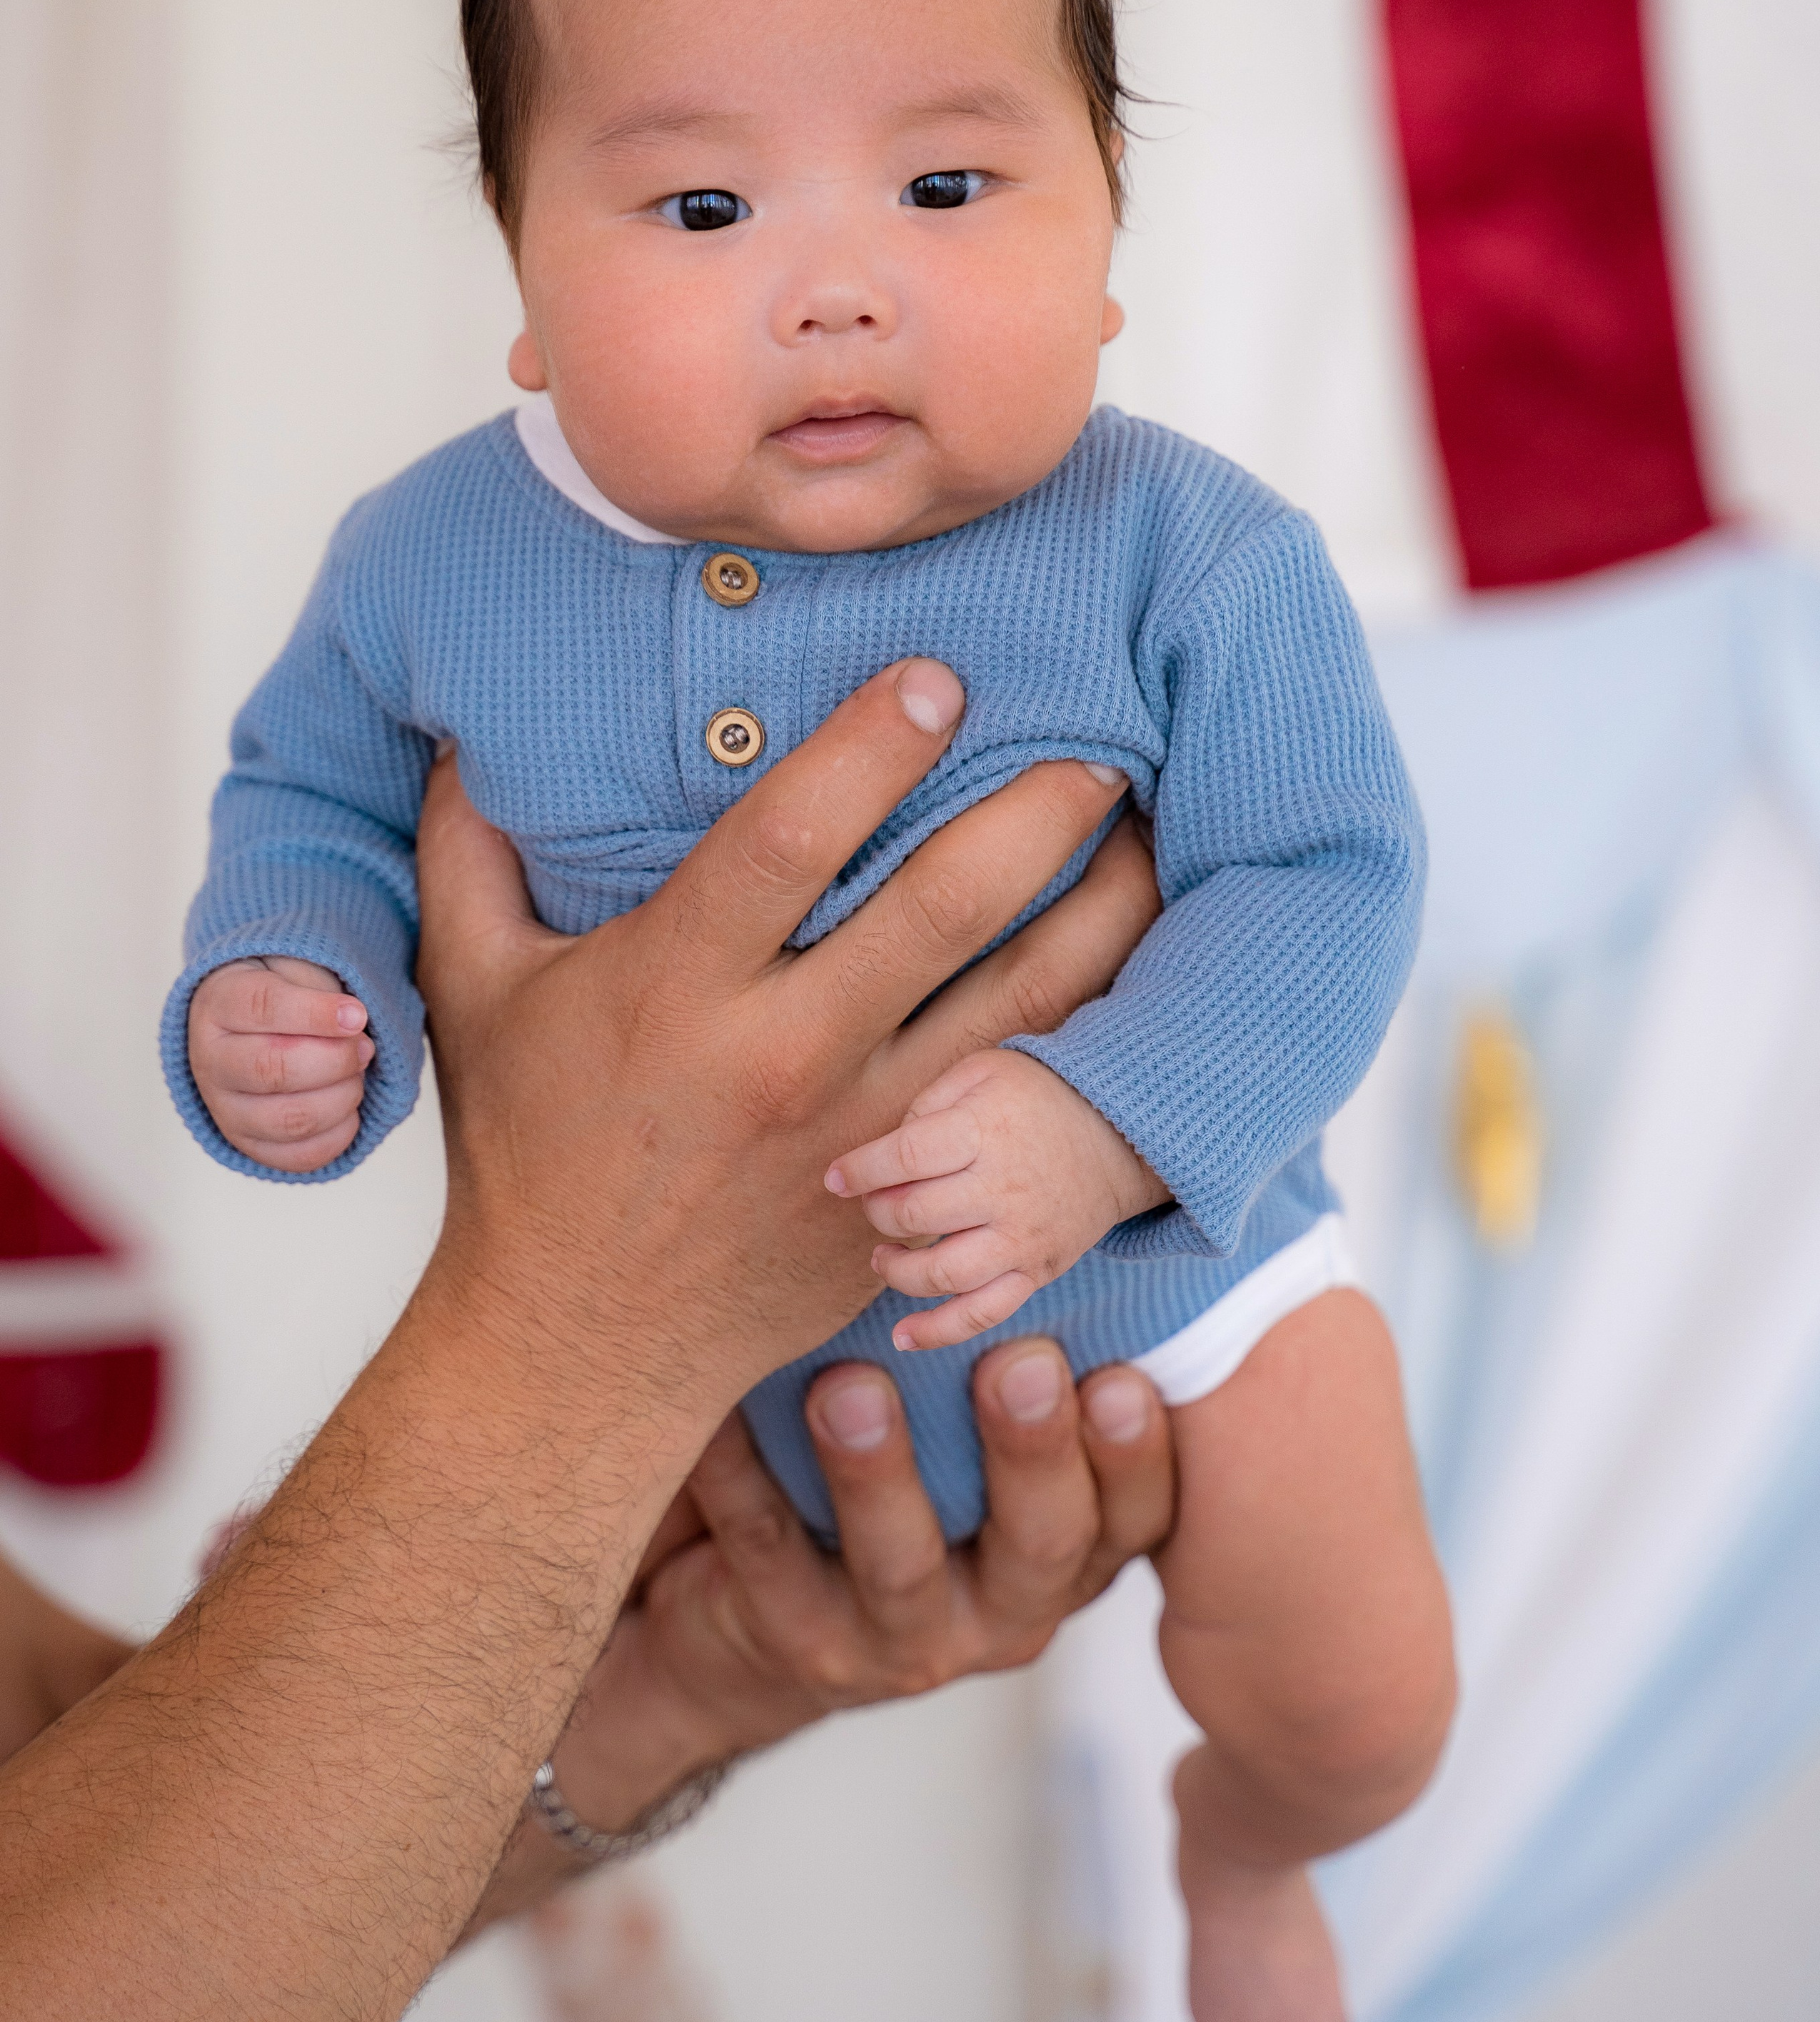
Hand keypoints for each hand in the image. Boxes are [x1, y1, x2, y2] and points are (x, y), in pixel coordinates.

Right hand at [186, 956, 373, 1170]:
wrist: (247, 1032)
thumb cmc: (282, 996)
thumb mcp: (293, 972)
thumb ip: (320, 992)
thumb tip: (354, 1026)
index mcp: (219, 1005)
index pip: (262, 1007)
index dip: (317, 1014)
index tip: (358, 1015)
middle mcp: (211, 1062)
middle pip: (273, 1069)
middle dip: (336, 1059)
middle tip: (365, 1046)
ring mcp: (226, 1110)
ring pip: (290, 1119)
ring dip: (343, 1096)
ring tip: (357, 1075)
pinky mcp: (249, 1145)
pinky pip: (299, 1156)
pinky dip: (339, 1134)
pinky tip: (349, 1108)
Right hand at [416, 664, 1156, 1402]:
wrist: (582, 1343)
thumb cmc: (528, 1149)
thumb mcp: (472, 988)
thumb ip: (466, 850)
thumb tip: (462, 729)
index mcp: (677, 986)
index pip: (787, 837)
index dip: (870, 747)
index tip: (938, 678)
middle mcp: (786, 1056)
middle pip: (946, 909)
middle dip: (1038, 811)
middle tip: (1106, 741)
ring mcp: (869, 1134)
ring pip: (1026, 999)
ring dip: (1104, 907)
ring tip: (1154, 830)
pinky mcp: (915, 1192)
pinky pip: (1033, 1090)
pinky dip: (1100, 1019)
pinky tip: (1143, 958)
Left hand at [472, 1336, 1174, 1927]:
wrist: (757, 1629)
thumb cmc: (898, 1493)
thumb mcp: (973, 1456)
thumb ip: (1017, 1376)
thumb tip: (1038, 1230)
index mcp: (1062, 1553)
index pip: (1131, 1518)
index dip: (1134, 1457)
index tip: (1119, 1378)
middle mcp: (999, 1609)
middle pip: (1038, 1544)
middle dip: (1030, 1452)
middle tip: (1013, 1364)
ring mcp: (896, 1639)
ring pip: (898, 1562)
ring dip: (876, 1472)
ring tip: (849, 1385)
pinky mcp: (796, 1641)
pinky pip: (769, 1552)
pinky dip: (744, 1477)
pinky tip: (720, 1414)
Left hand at [828, 1047, 1166, 1349]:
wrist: (1119, 1136)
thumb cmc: (1037, 1097)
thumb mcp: (983, 1070)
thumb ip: (928, 1100)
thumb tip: (885, 1150)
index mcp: (984, 1131)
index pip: (904, 1157)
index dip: (859, 1170)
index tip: (835, 1177)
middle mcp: (1003, 1188)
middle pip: (914, 1214)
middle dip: (876, 1212)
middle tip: (873, 1202)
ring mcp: (1021, 1237)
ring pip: (943, 1273)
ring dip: (896, 1271)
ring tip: (882, 1255)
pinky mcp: (1036, 1271)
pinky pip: (984, 1313)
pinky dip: (940, 1331)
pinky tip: (902, 1337)